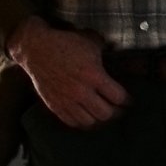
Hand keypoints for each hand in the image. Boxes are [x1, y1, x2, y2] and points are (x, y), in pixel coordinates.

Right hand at [8, 17, 128, 128]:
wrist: (37, 49)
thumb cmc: (66, 44)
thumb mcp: (92, 43)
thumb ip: (107, 53)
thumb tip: (121, 56)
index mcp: (94, 75)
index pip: (117, 97)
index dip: (126, 100)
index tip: (129, 100)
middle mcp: (81, 91)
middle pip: (105, 113)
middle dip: (116, 112)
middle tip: (118, 109)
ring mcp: (66, 100)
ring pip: (89, 122)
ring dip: (99, 119)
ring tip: (103, 114)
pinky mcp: (54, 105)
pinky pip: (72, 122)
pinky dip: (82, 122)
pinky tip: (88, 117)